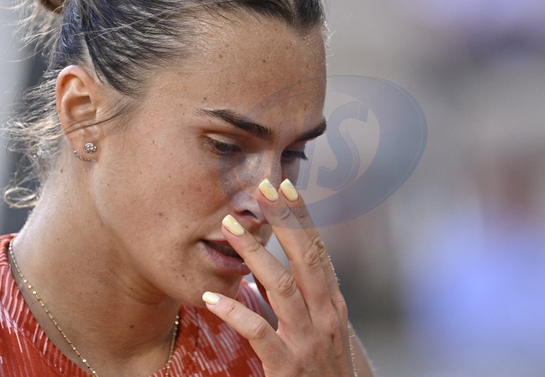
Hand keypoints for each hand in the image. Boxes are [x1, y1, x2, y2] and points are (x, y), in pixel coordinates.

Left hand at [202, 178, 361, 376]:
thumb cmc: (324, 372)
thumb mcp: (322, 331)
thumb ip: (304, 299)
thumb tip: (274, 267)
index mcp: (333, 305)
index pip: (317, 251)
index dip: (302, 217)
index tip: (284, 186)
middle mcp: (326, 317)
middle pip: (304, 258)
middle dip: (283, 220)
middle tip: (262, 187)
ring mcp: (308, 342)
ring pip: (280, 287)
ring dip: (253, 253)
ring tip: (228, 227)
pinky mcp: (288, 367)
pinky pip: (259, 333)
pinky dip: (235, 313)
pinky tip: (211, 299)